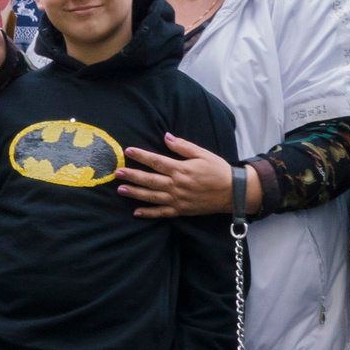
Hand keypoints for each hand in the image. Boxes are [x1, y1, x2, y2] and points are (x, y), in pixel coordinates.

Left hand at [118, 135, 252, 218]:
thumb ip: (183, 146)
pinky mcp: (181, 210)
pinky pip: (162, 213)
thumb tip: (166, 137)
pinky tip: (136, 212)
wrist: (233, 192)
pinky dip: (149, 213)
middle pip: (150, 180)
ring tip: (121, 190)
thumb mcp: (202, 154)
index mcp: (181, 169)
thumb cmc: (218, 170)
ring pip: (152, 197)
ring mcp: (178, 200)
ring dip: (135, 193)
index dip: (141, 156)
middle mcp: (177, 185)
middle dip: (132, 176)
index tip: (128, 151)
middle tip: (117, 173)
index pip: (156, 161)